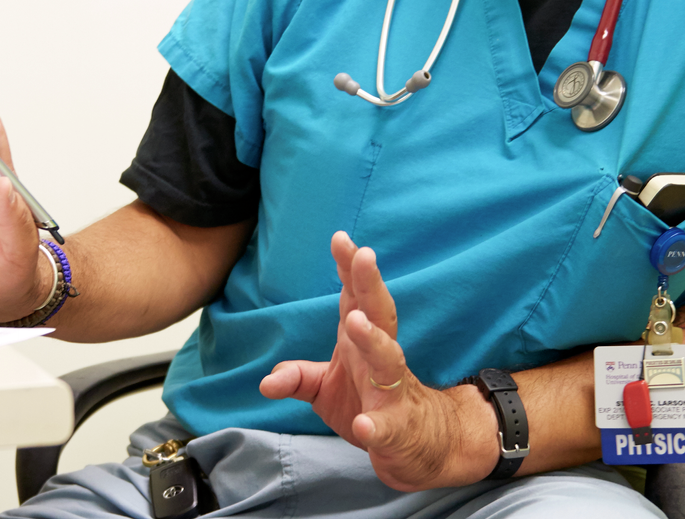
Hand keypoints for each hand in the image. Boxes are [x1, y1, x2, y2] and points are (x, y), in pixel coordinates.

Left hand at [258, 232, 496, 490]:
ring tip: (355, 322)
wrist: (418, 446)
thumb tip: (266, 381)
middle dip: (369, 284)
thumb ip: (296, 377)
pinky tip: (364, 426)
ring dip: (373, 340)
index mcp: (361, 341)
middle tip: (364, 255)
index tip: (341, 238)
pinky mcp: (399, 429)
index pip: (355, 298)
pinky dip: (377, 426)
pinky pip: (388, 426)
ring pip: (388, 359)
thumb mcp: (325, 388)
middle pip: (378, 314)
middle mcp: (380, 358)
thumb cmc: (370, 404)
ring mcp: (393, 392)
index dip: (349, 269)